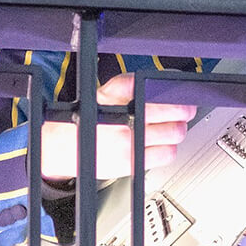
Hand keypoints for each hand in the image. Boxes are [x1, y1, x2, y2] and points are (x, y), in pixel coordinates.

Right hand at [40, 72, 195, 181]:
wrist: (61, 147)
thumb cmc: (87, 119)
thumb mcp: (104, 93)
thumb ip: (130, 84)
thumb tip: (155, 80)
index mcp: (120, 103)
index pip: (162, 97)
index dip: (179, 97)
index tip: (185, 97)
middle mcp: (126, 125)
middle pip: (175, 118)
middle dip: (184, 113)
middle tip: (184, 110)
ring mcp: (130, 146)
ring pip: (174, 137)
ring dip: (177, 131)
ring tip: (170, 127)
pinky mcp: (132, 165)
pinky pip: (165, 156)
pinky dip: (168, 149)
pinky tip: (160, 144)